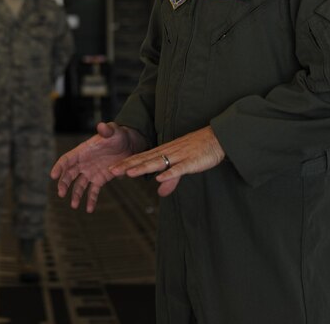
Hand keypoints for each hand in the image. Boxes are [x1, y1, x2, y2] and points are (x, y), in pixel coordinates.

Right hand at [50, 122, 134, 212]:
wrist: (129, 144)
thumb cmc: (118, 135)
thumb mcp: (113, 131)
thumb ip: (107, 130)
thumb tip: (101, 125)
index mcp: (83, 151)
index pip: (67, 159)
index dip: (59, 167)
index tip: (53, 175)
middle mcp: (84, 162)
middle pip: (69, 174)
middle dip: (64, 183)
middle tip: (61, 193)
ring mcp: (90, 172)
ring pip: (79, 185)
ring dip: (75, 195)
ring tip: (74, 206)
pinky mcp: (100, 179)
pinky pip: (93, 191)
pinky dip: (90, 200)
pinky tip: (89, 209)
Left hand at [109, 126, 224, 196]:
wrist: (217, 138)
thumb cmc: (199, 150)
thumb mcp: (182, 166)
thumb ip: (171, 179)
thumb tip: (160, 191)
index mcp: (164, 152)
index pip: (142, 158)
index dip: (127, 163)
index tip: (112, 169)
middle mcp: (168, 152)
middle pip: (145, 159)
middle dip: (128, 165)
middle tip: (111, 170)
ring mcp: (179, 156)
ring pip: (158, 163)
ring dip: (143, 168)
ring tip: (128, 173)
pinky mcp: (191, 162)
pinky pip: (179, 168)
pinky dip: (169, 173)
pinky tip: (159, 178)